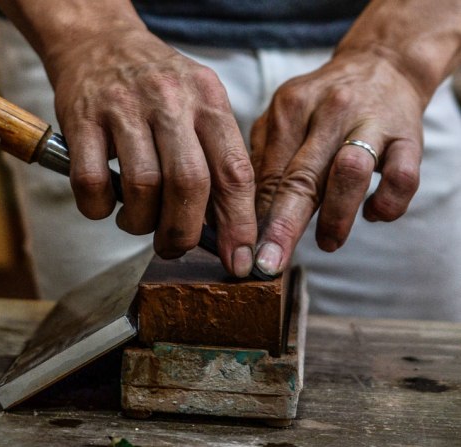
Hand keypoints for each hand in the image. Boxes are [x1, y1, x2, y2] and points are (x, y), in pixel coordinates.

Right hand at [49, 27, 256, 276]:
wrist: (98, 42)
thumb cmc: (155, 85)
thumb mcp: (198, 103)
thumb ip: (214, 157)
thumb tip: (226, 227)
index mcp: (208, 100)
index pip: (235, 171)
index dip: (240, 224)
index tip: (240, 261)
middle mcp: (170, 100)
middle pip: (189, 184)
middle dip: (184, 232)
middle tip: (175, 246)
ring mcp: (123, 107)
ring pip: (142, 186)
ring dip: (140, 222)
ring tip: (137, 222)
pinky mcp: (82, 118)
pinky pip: (92, 182)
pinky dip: (98, 209)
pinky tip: (105, 205)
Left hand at [251, 49, 422, 275]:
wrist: (382, 64)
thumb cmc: (322, 104)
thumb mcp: (285, 118)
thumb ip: (265, 158)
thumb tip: (244, 214)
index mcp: (289, 107)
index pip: (268, 172)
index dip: (255, 217)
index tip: (245, 252)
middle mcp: (328, 111)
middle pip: (301, 176)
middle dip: (283, 226)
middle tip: (270, 263)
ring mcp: (371, 121)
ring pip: (349, 172)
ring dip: (335, 216)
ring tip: (326, 243)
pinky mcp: (409, 135)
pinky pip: (403, 176)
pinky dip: (388, 204)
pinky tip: (373, 215)